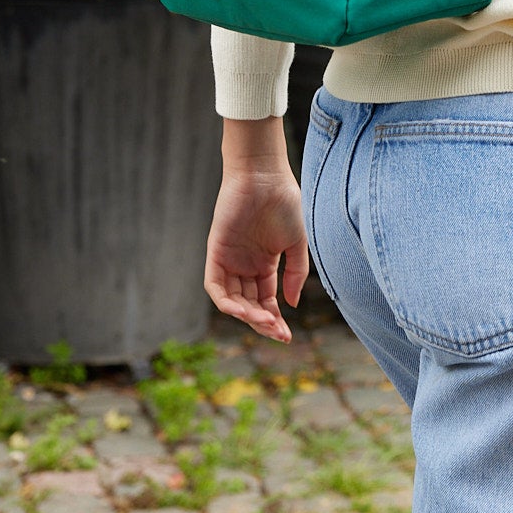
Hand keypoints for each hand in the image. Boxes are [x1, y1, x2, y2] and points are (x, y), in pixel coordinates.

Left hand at [204, 118, 307, 341]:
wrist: (265, 176)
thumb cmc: (284, 203)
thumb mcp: (297, 242)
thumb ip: (295, 273)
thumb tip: (292, 304)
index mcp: (264, 264)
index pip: (266, 301)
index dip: (274, 320)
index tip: (287, 335)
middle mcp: (245, 266)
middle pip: (249, 305)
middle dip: (262, 322)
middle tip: (278, 333)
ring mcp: (229, 261)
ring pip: (232, 300)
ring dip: (247, 315)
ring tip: (264, 321)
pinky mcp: (216, 253)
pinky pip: (215, 286)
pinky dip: (226, 301)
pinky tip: (242, 310)